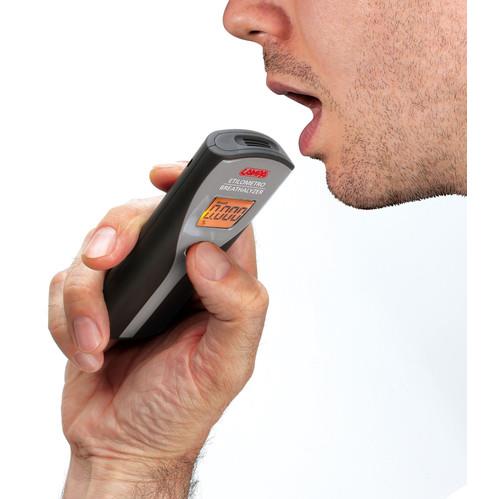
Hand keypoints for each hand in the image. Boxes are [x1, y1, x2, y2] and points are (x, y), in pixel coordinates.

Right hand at [48, 163, 268, 497]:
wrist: (126, 442)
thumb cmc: (184, 406)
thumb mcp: (227, 363)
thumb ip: (237, 305)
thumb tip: (208, 252)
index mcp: (217, 279)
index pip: (215, 215)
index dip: (195, 185)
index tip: (167, 175)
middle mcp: (174, 274)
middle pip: (143, 217)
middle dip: (119, 233)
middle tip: (107, 259)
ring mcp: (130, 285)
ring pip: (95, 249)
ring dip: (87, 296)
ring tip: (101, 340)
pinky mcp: (92, 301)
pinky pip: (64, 284)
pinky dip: (69, 319)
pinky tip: (90, 350)